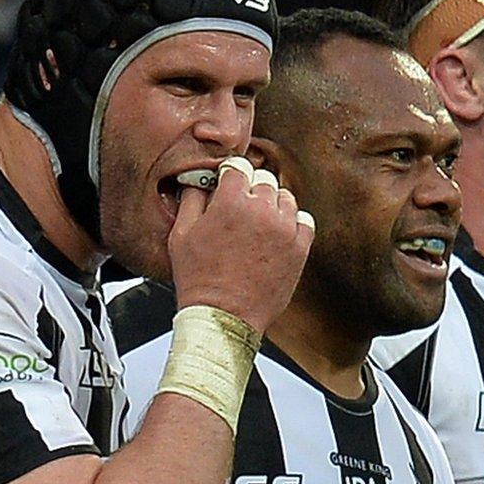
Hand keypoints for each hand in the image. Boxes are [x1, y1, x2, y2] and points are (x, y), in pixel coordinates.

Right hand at [169, 156, 312, 333]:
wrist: (223, 317)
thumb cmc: (199, 281)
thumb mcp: (180, 235)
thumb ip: (191, 199)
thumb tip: (198, 181)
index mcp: (231, 201)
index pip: (238, 166)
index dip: (230, 176)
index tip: (228, 185)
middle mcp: (262, 210)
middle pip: (263, 180)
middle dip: (250, 192)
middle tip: (238, 212)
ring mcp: (284, 228)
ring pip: (284, 197)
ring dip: (272, 206)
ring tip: (257, 226)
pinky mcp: (300, 248)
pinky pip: (303, 220)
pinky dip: (292, 223)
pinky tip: (276, 235)